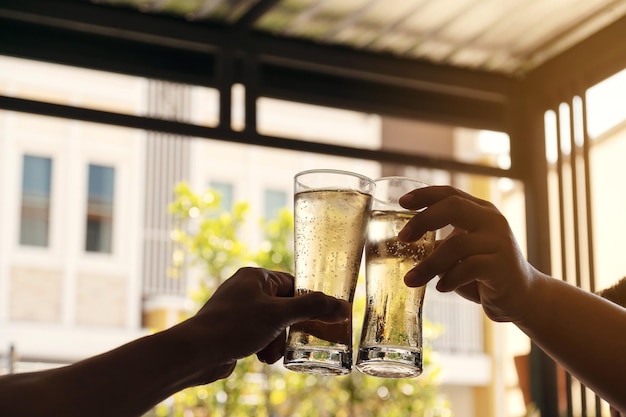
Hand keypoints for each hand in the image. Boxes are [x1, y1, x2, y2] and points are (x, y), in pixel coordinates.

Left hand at [184, 267, 349, 378]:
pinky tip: (260, 356)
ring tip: (271, 353)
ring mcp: (237, 309)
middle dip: (291, 328)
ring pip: (272, 324)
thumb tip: (342, 308)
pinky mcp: (232, 328)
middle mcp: (246, 289)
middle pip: (284, 306)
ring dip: (277, 341)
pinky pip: (258, 334)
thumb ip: (312, 309)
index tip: (321, 317)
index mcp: (256, 276)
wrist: (196, 352)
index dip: (307, 302)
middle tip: (299, 340)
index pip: (293, 284)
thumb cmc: (235, 326)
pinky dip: (264, 346)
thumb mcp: (279, 316)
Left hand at [398, 186, 538, 322]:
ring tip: (411, 279)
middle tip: (402, 238)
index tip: (401, 202)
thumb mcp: (458, 253)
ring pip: (457, 244)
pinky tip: (441, 288)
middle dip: (423, 220)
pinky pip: (469, 268)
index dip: (424, 195)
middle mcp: (491, 221)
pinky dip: (449, 279)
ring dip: (429, 264)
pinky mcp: (502, 267)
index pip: (450, 193)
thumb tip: (399, 245)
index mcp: (480, 211)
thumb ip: (437, 244)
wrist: (522, 296)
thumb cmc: (482, 273)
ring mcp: (499, 242)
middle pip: (453, 206)